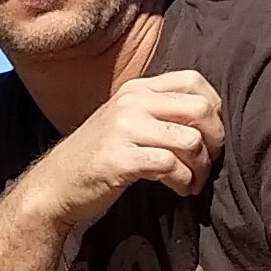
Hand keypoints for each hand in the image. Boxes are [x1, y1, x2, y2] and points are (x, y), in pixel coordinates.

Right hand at [25, 68, 222, 229]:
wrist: (55, 185)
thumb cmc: (98, 156)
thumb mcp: (125, 120)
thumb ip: (159, 111)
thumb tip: (211, 119)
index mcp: (136, 89)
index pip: (194, 80)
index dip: (215, 109)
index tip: (210, 135)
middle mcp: (131, 102)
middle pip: (200, 109)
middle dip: (215, 140)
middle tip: (208, 161)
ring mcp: (124, 129)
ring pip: (190, 140)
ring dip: (201, 167)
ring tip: (193, 181)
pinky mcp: (120, 158)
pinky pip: (171, 165)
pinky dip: (183, 181)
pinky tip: (179, 190)